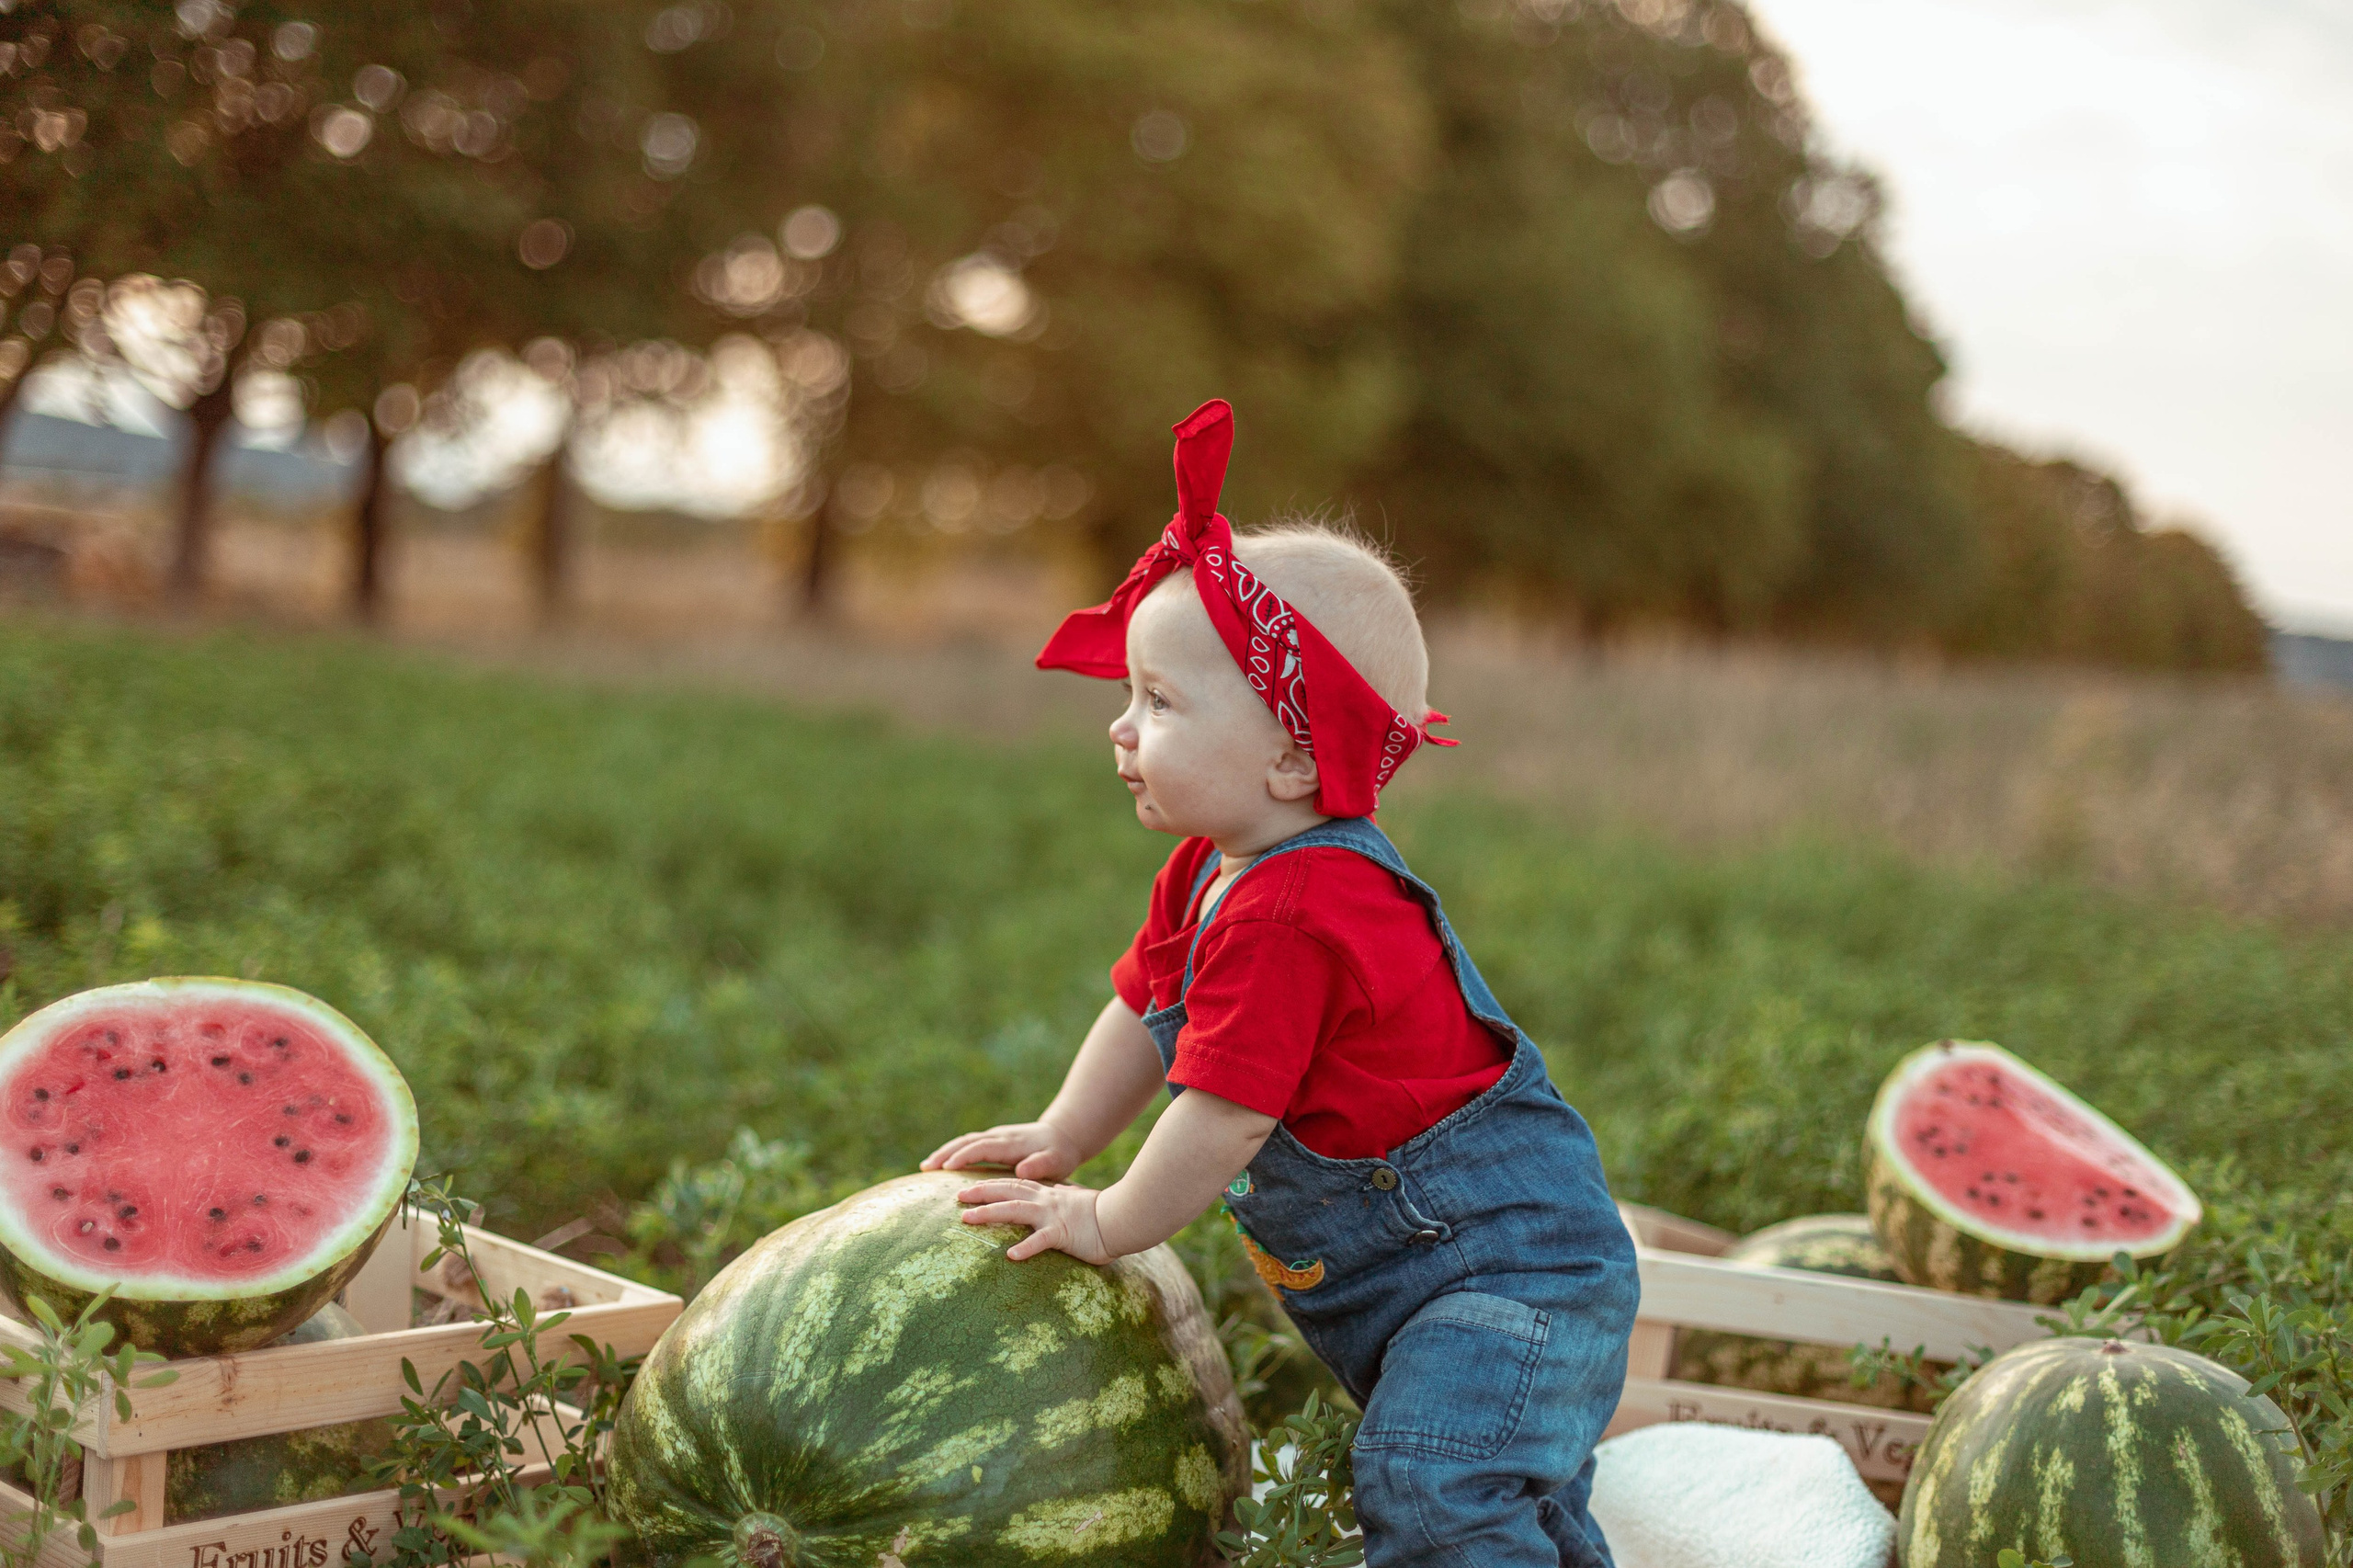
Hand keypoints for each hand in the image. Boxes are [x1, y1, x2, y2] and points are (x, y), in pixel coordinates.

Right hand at [921, 1121, 1081, 1179]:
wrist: (1062, 1136)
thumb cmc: (1060, 1153)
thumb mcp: (1057, 1161)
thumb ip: (1041, 1165)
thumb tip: (1022, 1171)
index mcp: (1011, 1143)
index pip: (982, 1147)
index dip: (964, 1156)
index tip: (946, 1168)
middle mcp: (1000, 1136)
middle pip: (967, 1141)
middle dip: (945, 1153)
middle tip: (925, 1167)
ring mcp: (995, 1137)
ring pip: (965, 1141)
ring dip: (945, 1152)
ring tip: (925, 1166)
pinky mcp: (993, 1142)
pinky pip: (969, 1145)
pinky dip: (953, 1152)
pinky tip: (940, 1165)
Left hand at [956, 1178, 1111, 1263]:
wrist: (1124, 1217)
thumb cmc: (1103, 1215)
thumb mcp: (1078, 1204)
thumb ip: (1064, 1200)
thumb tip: (1061, 1196)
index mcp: (1049, 1194)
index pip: (1014, 1184)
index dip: (991, 1184)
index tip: (970, 1186)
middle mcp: (1046, 1201)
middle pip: (1007, 1191)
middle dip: (980, 1192)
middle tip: (957, 1196)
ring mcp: (1053, 1215)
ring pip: (1014, 1209)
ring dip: (989, 1213)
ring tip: (967, 1219)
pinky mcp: (1063, 1233)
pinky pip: (1041, 1241)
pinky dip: (1026, 1247)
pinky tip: (1010, 1256)